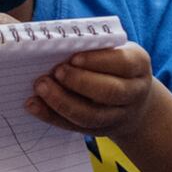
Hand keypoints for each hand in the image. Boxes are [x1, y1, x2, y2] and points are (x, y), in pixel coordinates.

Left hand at [27, 44, 156, 139]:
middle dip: (80, 82)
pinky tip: (33, 105)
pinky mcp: (97, 130)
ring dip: (62, 102)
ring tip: (40, 86)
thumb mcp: (115, 51)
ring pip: (91, 115)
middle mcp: (133, 93)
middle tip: (56, 71)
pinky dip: (51, 116)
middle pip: (109, 92)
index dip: (98, 61)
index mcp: (138, 66)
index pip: (123, 64)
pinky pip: (73, 127)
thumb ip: (93, 47)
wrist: (133, 102)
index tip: (74, 57)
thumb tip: (54, 41)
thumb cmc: (114, 66)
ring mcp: (117, 116)